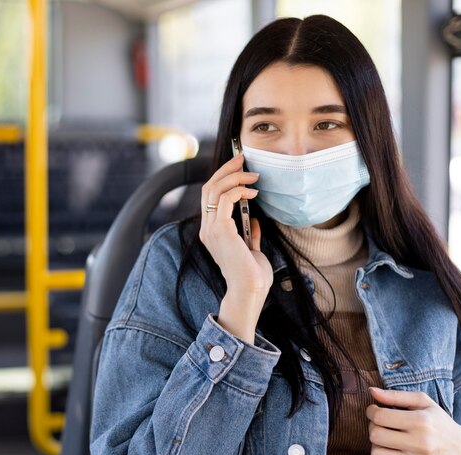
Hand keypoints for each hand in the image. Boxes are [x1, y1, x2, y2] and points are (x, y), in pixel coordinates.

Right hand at [199, 154, 272, 342]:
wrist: (250, 291)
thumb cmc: (252, 276)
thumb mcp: (252, 250)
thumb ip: (250, 234)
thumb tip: (253, 219)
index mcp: (212, 232)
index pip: (210, 197)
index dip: (223, 178)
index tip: (240, 169)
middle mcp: (207, 229)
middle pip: (208, 188)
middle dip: (226, 170)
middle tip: (242, 159)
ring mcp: (211, 229)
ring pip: (215, 189)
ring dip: (234, 177)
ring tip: (253, 175)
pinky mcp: (220, 230)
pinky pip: (225, 199)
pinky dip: (239, 190)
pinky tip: (253, 193)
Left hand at [366, 387, 460, 454]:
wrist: (459, 450)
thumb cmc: (437, 421)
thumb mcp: (422, 401)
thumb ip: (396, 395)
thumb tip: (371, 391)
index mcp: (421, 421)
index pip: (380, 417)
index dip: (371, 411)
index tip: (374, 410)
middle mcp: (420, 444)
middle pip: (376, 435)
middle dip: (372, 426)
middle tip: (379, 423)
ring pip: (376, 454)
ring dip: (376, 444)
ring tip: (385, 437)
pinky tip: (391, 450)